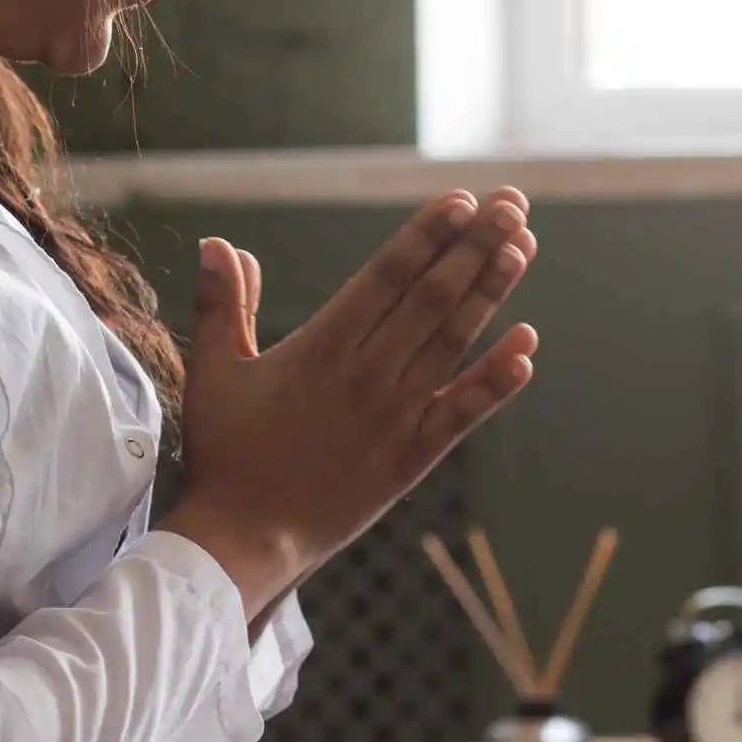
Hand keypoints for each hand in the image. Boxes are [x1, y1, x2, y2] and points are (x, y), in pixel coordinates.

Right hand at [159, 188, 538, 618]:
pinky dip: (496, 380)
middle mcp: (366, 375)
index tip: (460, 200)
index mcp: (321, 347)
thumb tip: (218, 243)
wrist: (244, 542)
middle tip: (511, 203)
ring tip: (524, 247)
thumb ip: (222, 304)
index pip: (386, 276)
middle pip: (432, 297)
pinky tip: (528, 346)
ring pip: (453, 343)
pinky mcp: (411, 458)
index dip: (427, 235)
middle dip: (475, 246)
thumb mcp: (213, 372)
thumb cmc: (225, 454)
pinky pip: (463, 413)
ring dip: (491, 293)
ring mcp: (394, 417)